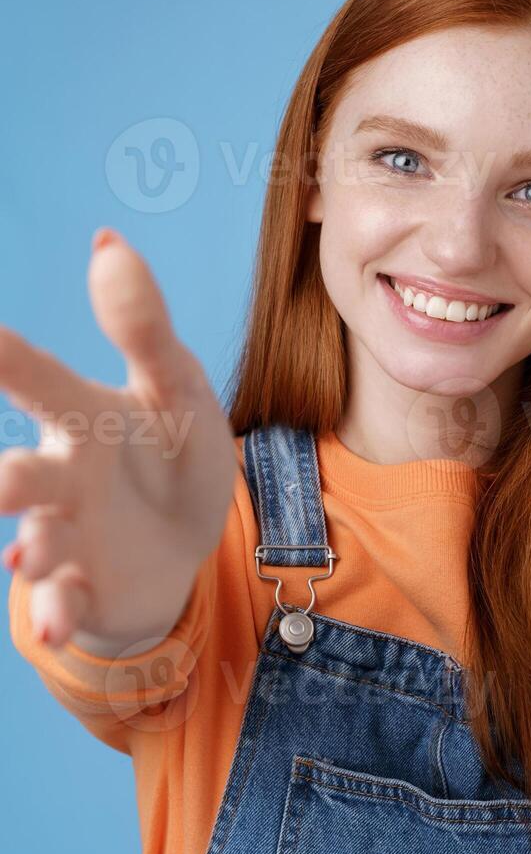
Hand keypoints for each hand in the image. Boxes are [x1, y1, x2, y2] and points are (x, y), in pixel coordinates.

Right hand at [0, 229, 235, 655]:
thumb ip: (143, 326)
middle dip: (8, 477)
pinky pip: (64, 601)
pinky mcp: (86, 588)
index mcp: (80, 415)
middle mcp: (58, 477)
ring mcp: (66, 535)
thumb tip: (107, 239)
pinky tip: (61, 614)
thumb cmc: (171, 450)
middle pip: (20, 474)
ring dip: (34, 547)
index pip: (30, 376)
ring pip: (35, 541)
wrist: (189, 540)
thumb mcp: (176, 388)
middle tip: (6, 481)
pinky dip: (57, 610)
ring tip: (32, 553)